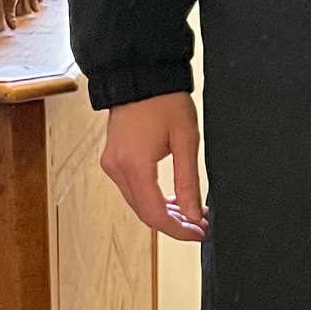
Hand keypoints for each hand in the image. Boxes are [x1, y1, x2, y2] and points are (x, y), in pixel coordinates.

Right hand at [102, 92, 205, 242]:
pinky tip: (172, 200)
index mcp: (134, 165)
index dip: (177, 230)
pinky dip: (151, 198)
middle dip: (173, 223)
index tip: (198, 232)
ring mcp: (111, 164)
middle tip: (199, 225)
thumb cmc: (165, 101)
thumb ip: (189, 182)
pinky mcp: (112, 160)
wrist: (141, 76)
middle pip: (144, 213)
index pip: (154, 215)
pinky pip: (132, 190)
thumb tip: (194, 214)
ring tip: (191, 213)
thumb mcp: (186, 141)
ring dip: (163, 212)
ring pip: (137, 203)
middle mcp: (116, 168)